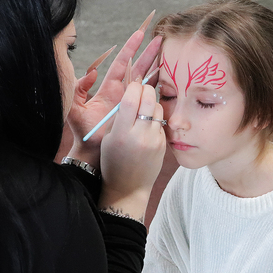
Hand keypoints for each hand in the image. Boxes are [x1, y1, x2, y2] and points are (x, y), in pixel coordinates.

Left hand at [66, 14, 161, 164]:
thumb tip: (91, 72)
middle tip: (161, 39)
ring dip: (159, 68)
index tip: (140, 34)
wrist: (94, 153)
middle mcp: (123, 93)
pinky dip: (162, 90)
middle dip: (149, 53)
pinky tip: (171, 81)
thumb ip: (79, 89)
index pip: (122, 63)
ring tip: (170, 55)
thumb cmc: (84, 133)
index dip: (131, 48)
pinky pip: (152, 99)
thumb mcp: (75, 109)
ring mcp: (132, 103)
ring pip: (148, 81)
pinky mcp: (140, 114)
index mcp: (109, 87)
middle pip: (139, 68)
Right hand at [98, 81, 165, 220]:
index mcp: (122, 133)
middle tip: (142, 88)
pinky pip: (161, 122)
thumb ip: (118, 116)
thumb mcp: (108, 138)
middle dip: (146, 89)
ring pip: (158, 109)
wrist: (129, 187)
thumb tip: (130, 95)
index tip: (132, 85)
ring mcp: (155, 140)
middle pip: (148, 100)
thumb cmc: (113, 161)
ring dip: (152, 103)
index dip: (133, 88)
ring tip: (145, 107)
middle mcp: (140, 135)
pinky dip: (155, 118)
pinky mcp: (163, 144)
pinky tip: (148, 124)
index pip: (131, 100)